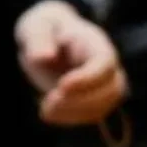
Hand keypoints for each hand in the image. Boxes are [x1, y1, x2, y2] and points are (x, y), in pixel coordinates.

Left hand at [15, 0, 127, 125]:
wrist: (46, 40)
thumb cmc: (43, 30)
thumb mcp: (34, 27)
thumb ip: (37, 39)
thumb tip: (44, 57)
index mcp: (94, 42)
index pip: (104, 63)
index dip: (87, 78)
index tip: (61, 86)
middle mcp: (106, 65)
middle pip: (112, 89)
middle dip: (81, 100)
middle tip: (49, 100)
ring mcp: (103, 84)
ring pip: (103, 106)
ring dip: (74, 113)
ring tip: (45, 110)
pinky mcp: (94, 100)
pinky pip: (90, 115)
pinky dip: (69, 118)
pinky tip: (47, 113)